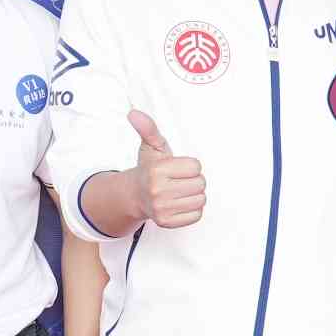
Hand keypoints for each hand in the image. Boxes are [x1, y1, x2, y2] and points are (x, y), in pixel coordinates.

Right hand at [127, 110, 205, 228]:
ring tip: (179, 191)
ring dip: (194, 194)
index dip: (189, 166)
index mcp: (157, 171)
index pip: (196, 166)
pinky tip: (179, 203)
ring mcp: (162, 209)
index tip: (177, 167)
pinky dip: (192, 209)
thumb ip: (148, 129)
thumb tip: (134, 113)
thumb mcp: (151, 147)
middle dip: (193, 180)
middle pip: (201, 183)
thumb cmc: (148, 170)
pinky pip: (196, 214)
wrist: (135, 195)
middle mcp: (157, 191)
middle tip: (178, 180)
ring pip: (201, 199)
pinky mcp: (167, 222)